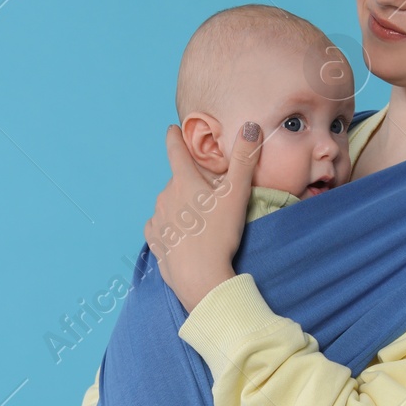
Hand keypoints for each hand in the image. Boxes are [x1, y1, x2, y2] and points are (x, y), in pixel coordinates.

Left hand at [142, 122, 261, 312]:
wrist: (200, 279)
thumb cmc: (219, 235)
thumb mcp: (236, 194)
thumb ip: (244, 159)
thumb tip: (251, 126)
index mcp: (183, 181)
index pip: (176, 150)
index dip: (175, 137)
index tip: (172, 129)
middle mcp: (165, 196)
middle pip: (178, 180)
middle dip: (191, 181)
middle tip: (209, 193)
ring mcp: (157, 219)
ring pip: (170, 203)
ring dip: (182, 204)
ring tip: (200, 219)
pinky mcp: (155, 241)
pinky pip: (161, 225)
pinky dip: (171, 225)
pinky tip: (183, 234)